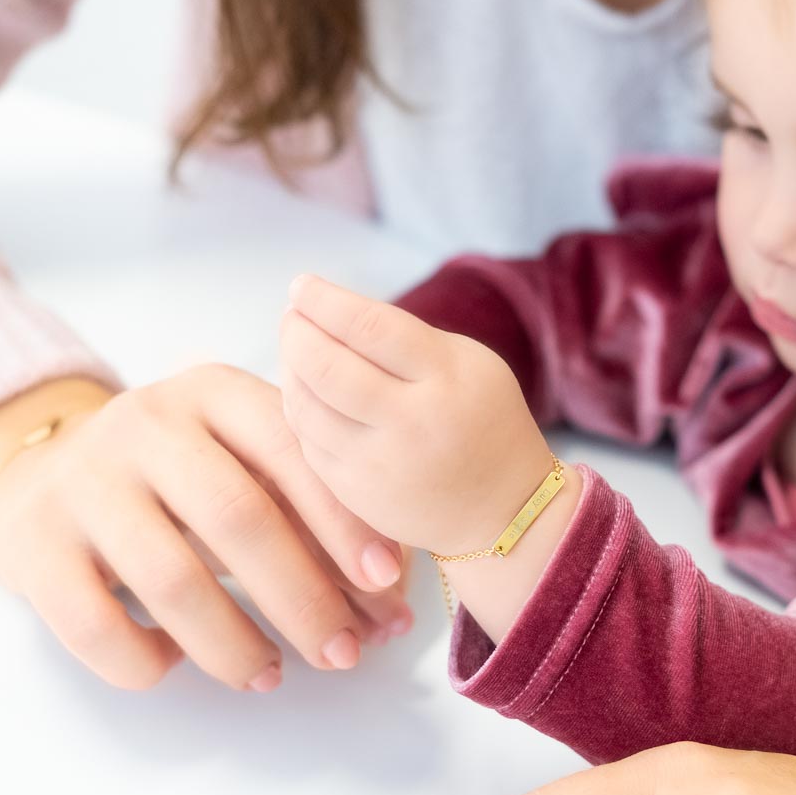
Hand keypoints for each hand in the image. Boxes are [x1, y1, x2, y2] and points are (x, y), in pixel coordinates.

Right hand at [0, 365, 413, 690]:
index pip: (290, 452)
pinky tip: (174, 665)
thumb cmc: (185, 477)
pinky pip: (96, 624)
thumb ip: (318, 525)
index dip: (342, 520)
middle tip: (343, 653)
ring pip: (171, 580)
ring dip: (234, 644)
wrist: (47, 467)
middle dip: (302, 597)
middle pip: (237, 517)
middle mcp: (145, 423)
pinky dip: (145, 659)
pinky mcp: (33, 545)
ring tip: (271, 675)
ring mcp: (82, 482)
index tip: (385, 582)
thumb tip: (392, 613)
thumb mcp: (247, 467)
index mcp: (215, 392)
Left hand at [279, 274, 551, 554]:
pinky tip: (305, 390)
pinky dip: (298, 408)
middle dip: (296, 331)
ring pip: (306, 405)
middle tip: (292, 313)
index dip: (325, 301)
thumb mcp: (470, 365)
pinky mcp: (357, 494)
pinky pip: (307, 441)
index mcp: (447, 378)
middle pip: (326, 366)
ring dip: (290, 368)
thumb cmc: (483, 421)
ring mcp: (380, 463)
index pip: (370, 327)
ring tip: (295, 348)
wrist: (505, 510)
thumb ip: (407, 339)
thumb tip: (328, 314)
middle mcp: (411, 422)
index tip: (302, 284)